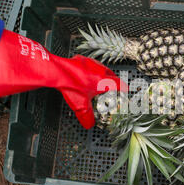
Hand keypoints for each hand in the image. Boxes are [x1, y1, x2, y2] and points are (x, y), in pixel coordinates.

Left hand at [0, 29, 127, 128]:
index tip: (126, 90)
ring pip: (102, 68)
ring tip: (100, 80)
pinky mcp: (82, 59)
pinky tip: (86, 74)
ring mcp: (92, 63)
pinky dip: (92, 69)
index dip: (123, 88)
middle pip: (112, 75)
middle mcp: (101, 70)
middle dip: (114, 81)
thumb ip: (87, 116)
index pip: (119, 84)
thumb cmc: (72, 87)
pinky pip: (91, 64)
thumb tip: (90, 125)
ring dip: (103, 74)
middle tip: (113, 86)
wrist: (57, 72)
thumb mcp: (80, 106)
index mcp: (104, 81)